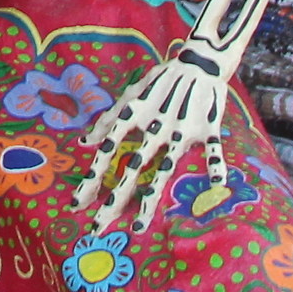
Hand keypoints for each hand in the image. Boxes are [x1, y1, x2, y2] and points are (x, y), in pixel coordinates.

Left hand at [73, 40, 235, 232]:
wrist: (196, 63)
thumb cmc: (159, 83)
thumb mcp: (129, 97)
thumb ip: (106, 121)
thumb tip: (83, 142)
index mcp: (132, 118)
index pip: (107, 153)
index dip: (91, 178)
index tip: (77, 204)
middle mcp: (153, 129)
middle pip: (130, 170)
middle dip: (113, 200)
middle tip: (96, 228)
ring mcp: (180, 130)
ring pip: (163, 170)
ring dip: (150, 199)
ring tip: (136, 226)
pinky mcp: (207, 129)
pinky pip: (212, 150)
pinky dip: (215, 163)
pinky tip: (216, 184)